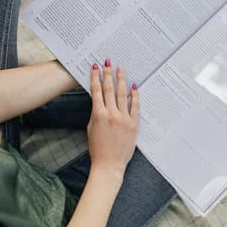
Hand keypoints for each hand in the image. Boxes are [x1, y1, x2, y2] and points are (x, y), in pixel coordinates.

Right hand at [88, 59, 138, 181]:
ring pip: (122, 94)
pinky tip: (134, 86)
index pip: (97, 91)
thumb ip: (96, 113)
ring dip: (121, 80)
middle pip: (110, 89)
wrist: (109, 164)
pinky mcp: (134, 124)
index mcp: (98, 115)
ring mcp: (124, 118)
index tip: (95, 67)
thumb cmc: (98, 148)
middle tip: (108, 62)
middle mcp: (112, 114)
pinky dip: (134, 95)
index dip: (95, 77)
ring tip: (120, 69)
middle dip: (108, 74)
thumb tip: (100, 100)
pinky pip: (135, 106)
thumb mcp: (91, 128)